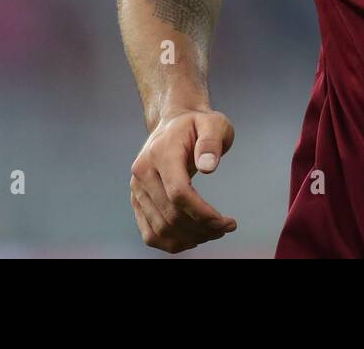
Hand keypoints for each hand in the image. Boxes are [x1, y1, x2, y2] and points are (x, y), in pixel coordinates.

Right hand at [129, 108, 237, 252]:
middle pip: (170, 215)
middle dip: (202, 228)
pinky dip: (172, 242)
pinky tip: (194, 238)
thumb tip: (208, 167)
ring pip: (160, 229)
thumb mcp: (213, 123)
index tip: (226, 221)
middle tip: (226, 227)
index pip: (178, 193)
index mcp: (160, 153)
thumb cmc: (197, 124)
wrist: (174, 122)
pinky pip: (150, 233)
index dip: (202, 213)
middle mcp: (142, 172)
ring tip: (214, 233)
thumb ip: (211, 142)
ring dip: (190, 238)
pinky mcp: (137, 200)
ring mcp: (137, 189)